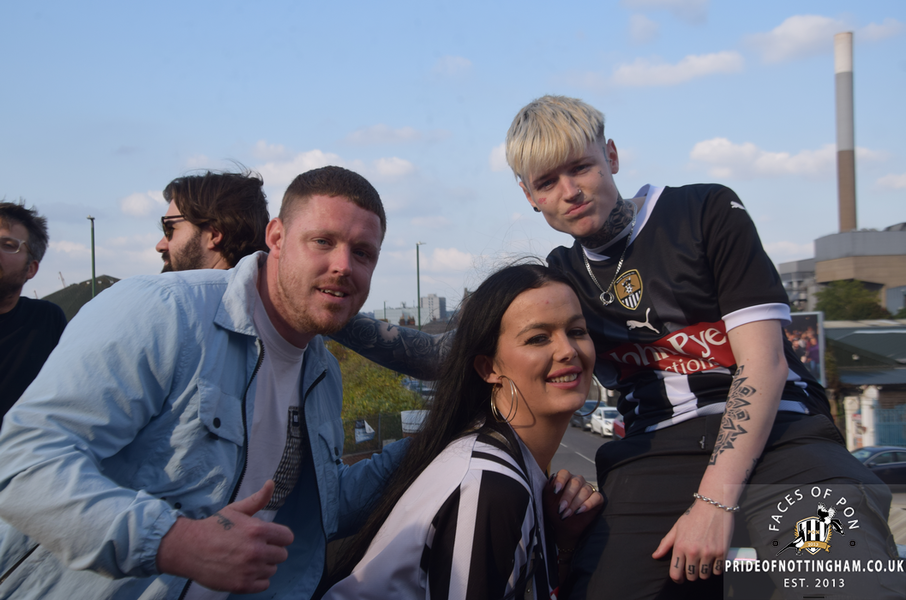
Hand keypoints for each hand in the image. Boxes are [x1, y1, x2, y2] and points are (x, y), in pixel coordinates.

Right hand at [157, 480, 293, 593]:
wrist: (188, 549)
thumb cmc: (214, 527)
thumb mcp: (236, 510)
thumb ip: (258, 499)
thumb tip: (272, 483)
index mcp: (258, 530)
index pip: (287, 538)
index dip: (278, 537)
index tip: (268, 538)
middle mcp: (256, 550)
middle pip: (282, 555)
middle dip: (271, 551)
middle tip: (254, 549)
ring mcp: (250, 570)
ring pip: (272, 570)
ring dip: (263, 566)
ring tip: (246, 559)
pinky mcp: (242, 585)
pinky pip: (264, 585)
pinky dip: (257, 580)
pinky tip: (245, 571)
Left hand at [542, 470, 602, 549]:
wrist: (563, 526)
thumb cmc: (554, 510)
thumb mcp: (547, 500)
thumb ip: (548, 488)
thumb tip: (551, 478)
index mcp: (565, 478)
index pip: (564, 473)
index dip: (560, 480)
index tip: (556, 491)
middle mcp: (578, 481)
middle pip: (575, 482)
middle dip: (567, 496)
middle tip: (561, 509)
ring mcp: (588, 489)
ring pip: (585, 490)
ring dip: (575, 503)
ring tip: (567, 514)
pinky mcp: (597, 499)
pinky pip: (597, 497)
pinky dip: (588, 504)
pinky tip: (580, 511)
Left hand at [651, 500, 732, 583]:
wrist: (713, 506)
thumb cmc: (693, 516)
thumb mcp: (677, 528)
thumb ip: (665, 544)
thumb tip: (655, 556)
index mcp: (680, 546)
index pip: (675, 573)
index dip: (677, 579)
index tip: (680, 579)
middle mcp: (693, 552)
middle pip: (691, 577)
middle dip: (691, 574)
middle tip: (693, 567)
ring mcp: (708, 553)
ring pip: (704, 576)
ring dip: (704, 572)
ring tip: (703, 563)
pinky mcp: (721, 553)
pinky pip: (718, 571)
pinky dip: (716, 569)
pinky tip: (713, 560)